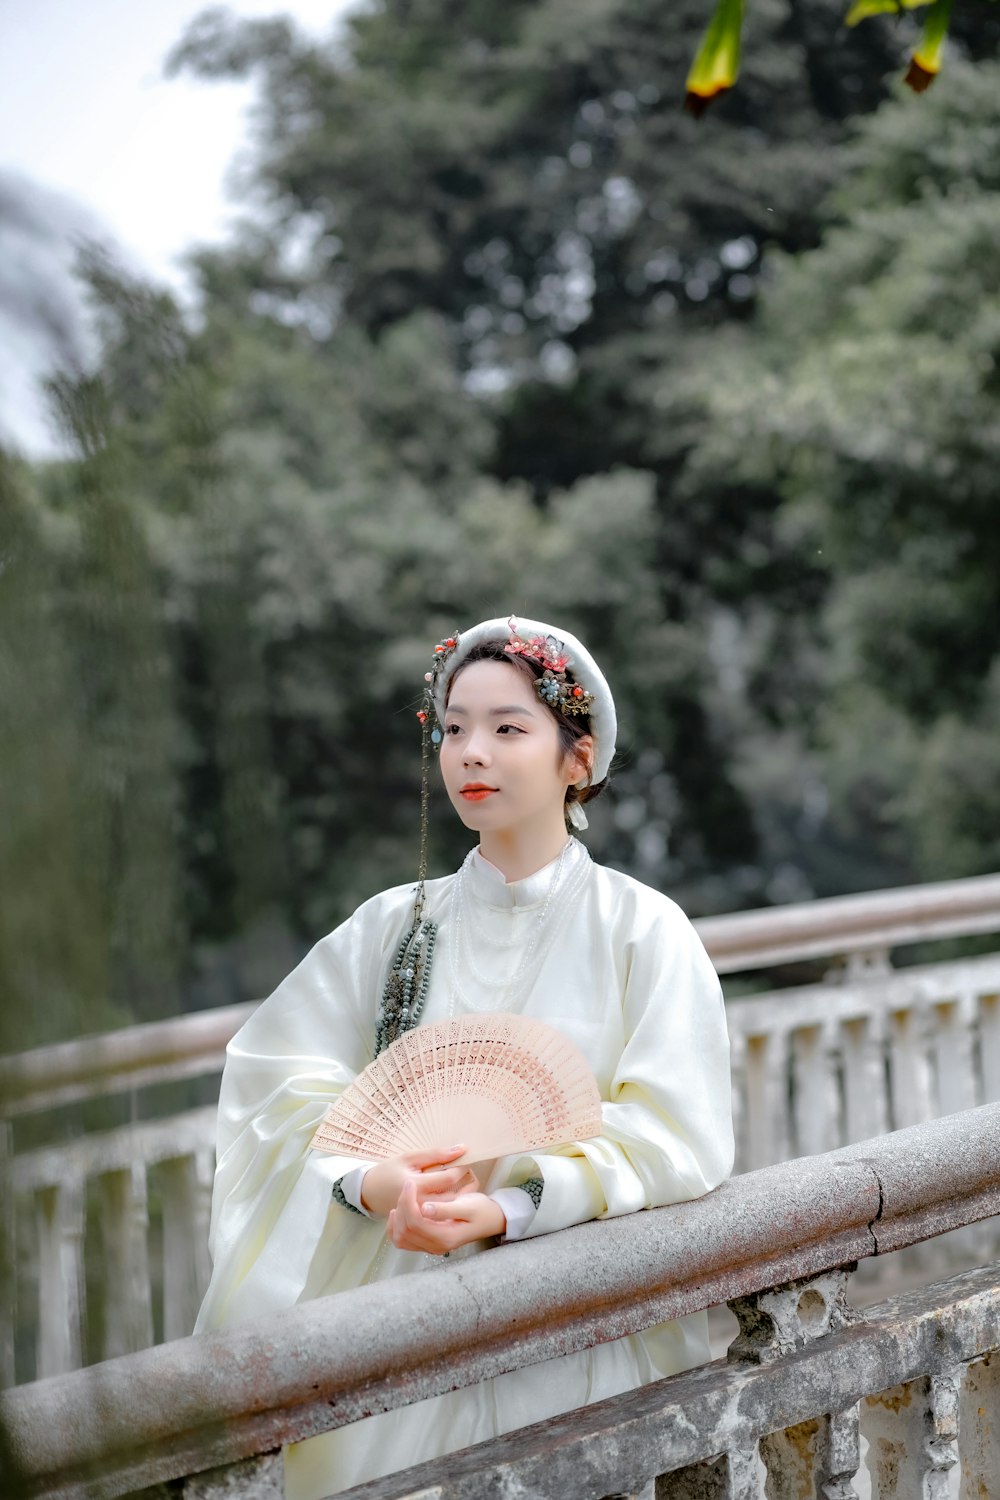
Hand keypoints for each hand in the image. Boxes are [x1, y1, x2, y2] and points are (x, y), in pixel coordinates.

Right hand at [360, 1146, 476, 1218]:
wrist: (371, 1192)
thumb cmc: (390, 1170)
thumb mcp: (410, 1157)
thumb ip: (436, 1154)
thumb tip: (461, 1149)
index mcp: (416, 1185)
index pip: (448, 1178)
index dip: (461, 1168)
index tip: (466, 1159)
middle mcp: (419, 1203)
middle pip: (453, 1196)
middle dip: (466, 1184)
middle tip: (471, 1172)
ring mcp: (420, 1215)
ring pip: (449, 1208)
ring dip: (462, 1195)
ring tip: (466, 1183)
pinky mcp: (420, 1222)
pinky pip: (441, 1215)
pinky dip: (451, 1205)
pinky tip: (454, 1195)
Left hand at [388, 1180, 506, 1254]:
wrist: (491, 1219)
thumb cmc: (481, 1210)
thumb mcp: (467, 1205)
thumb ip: (446, 1209)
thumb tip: (424, 1209)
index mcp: (445, 1237)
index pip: (415, 1222)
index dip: (408, 1201)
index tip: (411, 1182)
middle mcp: (436, 1246)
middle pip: (405, 1230)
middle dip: (403, 1205)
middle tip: (408, 1185)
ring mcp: (430, 1247)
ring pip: (400, 1238)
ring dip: (398, 1217)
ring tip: (404, 1197)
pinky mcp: (427, 1243)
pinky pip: (403, 1240)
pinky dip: (396, 1227)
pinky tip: (399, 1212)